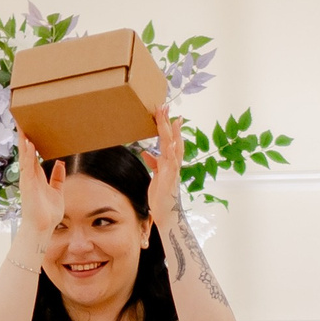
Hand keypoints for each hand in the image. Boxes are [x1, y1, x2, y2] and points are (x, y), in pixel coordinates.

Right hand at [14, 131, 64, 239]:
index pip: (32, 154)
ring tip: (22, 124)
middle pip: (26, 151)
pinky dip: (27, 154)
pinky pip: (27, 165)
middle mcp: (30, 175)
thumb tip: (59, 162)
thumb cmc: (48, 213)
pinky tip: (28, 142)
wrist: (43, 227)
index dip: (31, 141)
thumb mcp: (57, 191)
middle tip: (22, 119)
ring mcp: (27, 179)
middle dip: (24, 136)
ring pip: (24, 155)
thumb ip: (58, 177)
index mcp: (37, 176)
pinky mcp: (28, 184)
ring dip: (23, 140)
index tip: (29, 127)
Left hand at [144, 110, 186, 228]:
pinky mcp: (169, 178)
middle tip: (165, 106)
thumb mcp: (155, 175)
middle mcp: (172, 163)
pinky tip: (171, 143)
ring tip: (171, 118)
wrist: (166, 213)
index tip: (165, 111)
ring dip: (172, 132)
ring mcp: (172, 170)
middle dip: (168, 123)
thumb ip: (153, 163)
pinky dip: (172, 152)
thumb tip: (146, 152)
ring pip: (173, 147)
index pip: (168, 139)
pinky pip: (172, 163)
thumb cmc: (161, 195)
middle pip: (171, 138)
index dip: (167, 125)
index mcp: (168, 161)